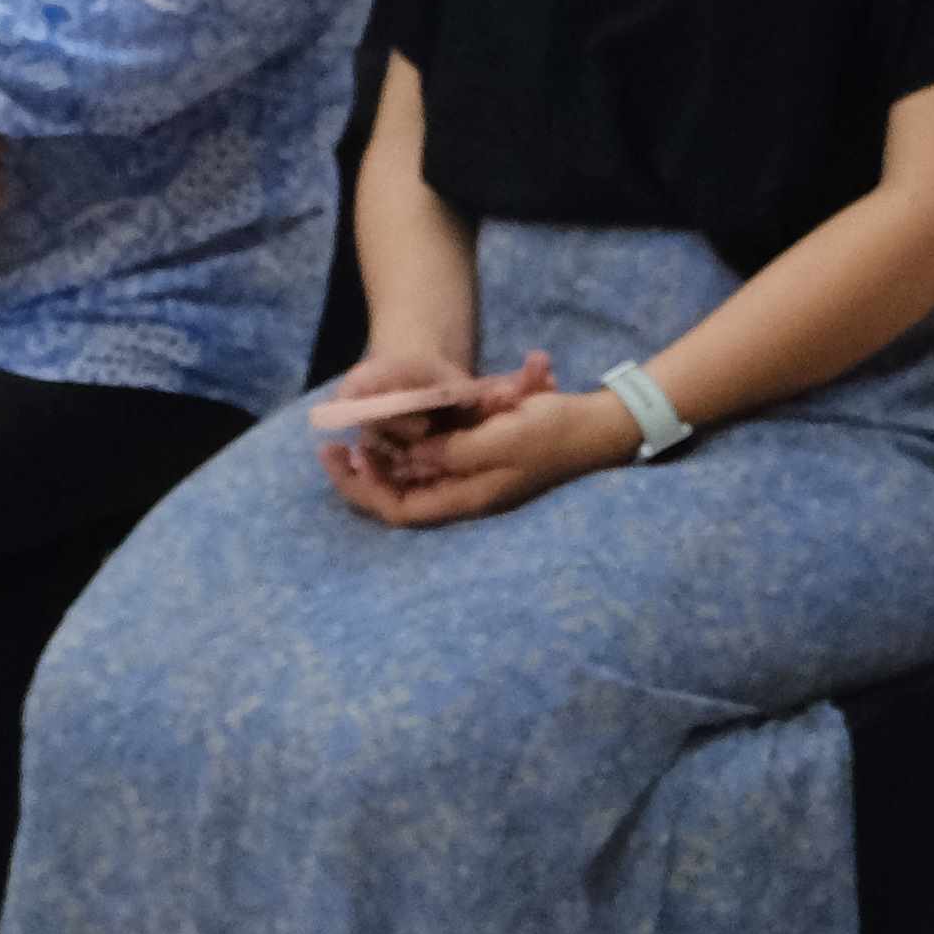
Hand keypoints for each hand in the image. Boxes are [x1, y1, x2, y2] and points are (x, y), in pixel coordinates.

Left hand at [317, 355, 576, 526]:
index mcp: (467, 498)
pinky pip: (435, 458)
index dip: (365, 489)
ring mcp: (473, 477)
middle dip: (365, 476)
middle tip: (335, 447)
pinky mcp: (481, 457)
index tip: (342, 455)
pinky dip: (411, 445)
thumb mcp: (499, 438)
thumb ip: (451, 451)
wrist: (598, 426)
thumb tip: (408, 457)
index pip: (399, 510)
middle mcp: (465, 494)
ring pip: (414, 478)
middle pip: (401, 497)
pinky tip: (398, 424)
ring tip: (356, 434)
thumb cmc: (552, 432)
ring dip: (385, 459)